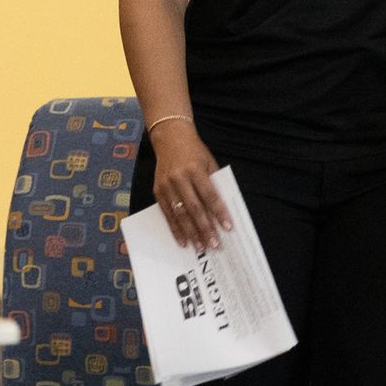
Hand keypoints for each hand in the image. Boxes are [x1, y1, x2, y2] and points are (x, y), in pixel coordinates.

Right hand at [149, 121, 232, 251]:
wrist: (169, 138)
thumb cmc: (194, 152)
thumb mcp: (209, 162)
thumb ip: (214, 184)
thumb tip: (222, 211)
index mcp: (195, 169)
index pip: (210, 195)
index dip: (219, 212)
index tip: (228, 227)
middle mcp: (179, 178)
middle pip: (194, 208)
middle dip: (205, 228)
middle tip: (214, 244)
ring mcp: (166, 185)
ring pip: (179, 214)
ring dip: (191, 233)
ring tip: (200, 247)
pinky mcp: (157, 191)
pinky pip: (167, 214)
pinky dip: (175, 229)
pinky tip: (183, 241)